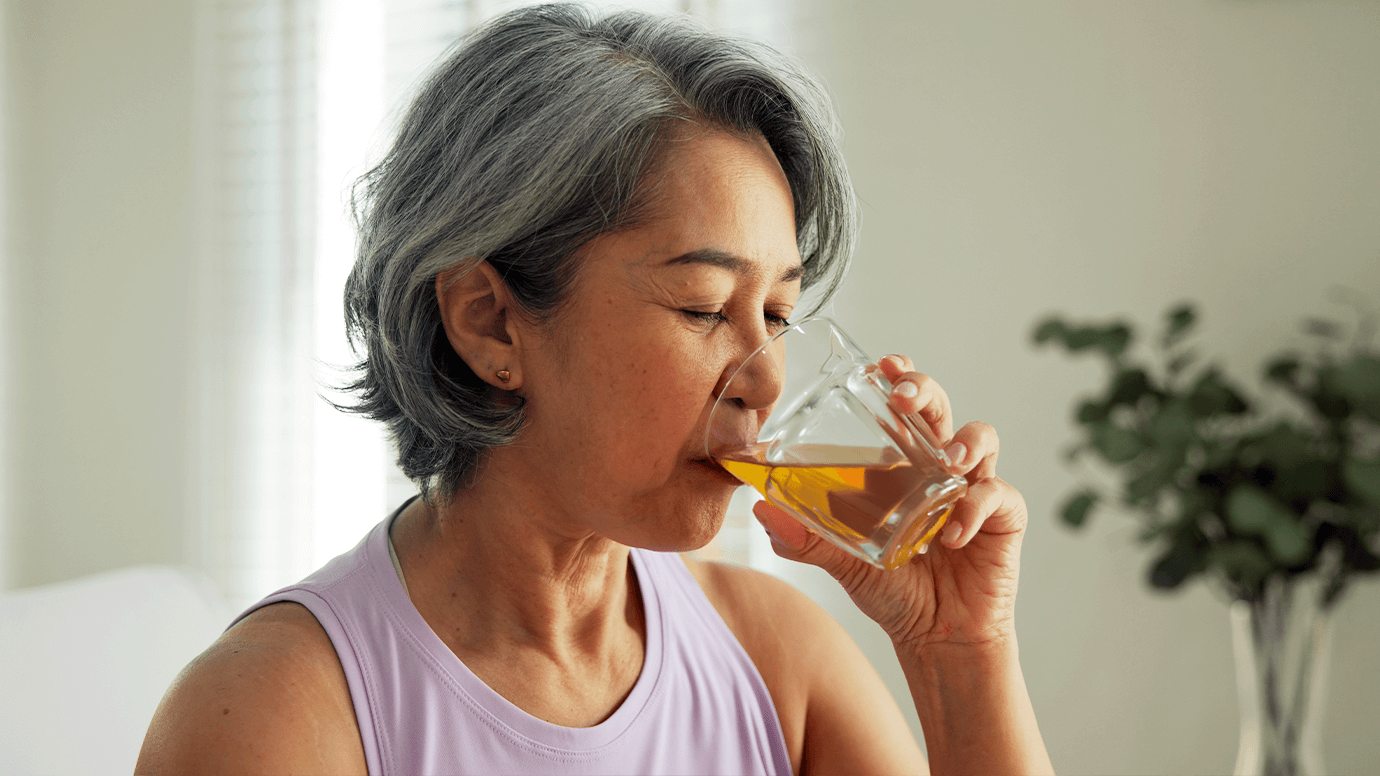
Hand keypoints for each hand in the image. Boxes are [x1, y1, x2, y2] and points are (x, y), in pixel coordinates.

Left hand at [752, 354, 1028, 651]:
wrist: (936, 637)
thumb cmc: (894, 590)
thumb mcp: (845, 562)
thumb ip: (807, 540)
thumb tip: (760, 511)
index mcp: (901, 465)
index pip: (903, 407)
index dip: (898, 378)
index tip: (880, 366)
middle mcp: (938, 467)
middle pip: (938, 408)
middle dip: (924, 391)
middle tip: (902, 396)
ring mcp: (973, 488)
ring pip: (981, 439)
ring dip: (965, 442)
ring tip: (948, 460)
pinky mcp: (1002, 518)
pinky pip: (998, 496)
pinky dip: (976, 507)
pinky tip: (953, 533)